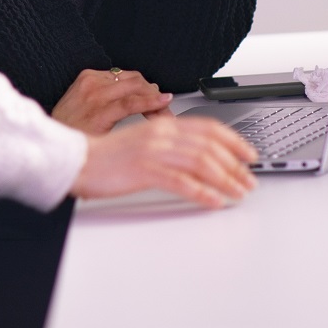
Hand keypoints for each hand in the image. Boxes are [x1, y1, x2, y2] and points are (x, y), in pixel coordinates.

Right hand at [50, 67, 172, 134]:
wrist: (50, 149)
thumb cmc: (68, 132)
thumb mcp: (85, 107)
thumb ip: (108, 99)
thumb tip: (136, 99)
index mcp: (88, 77)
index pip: (127, 76)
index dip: (146, 87)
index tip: (157, 98)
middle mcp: (92, 82)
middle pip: (135, 80)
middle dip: (153, 93)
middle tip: (166, 108)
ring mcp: (95, 96)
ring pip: (137, 88)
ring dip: (156, 101)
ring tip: (166, 113)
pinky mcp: (100, 112)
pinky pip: (132, 103)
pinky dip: (151, 103)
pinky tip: (162, 107)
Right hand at [71, 114, 257, 207]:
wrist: (77, 161)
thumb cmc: (107, 157)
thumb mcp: (142, 141)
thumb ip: (167, 143)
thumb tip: (196, 156)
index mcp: (162, 126)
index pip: (208, 128)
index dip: (233, 141)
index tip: (249, 154)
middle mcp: (161, 135)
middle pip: (209, 146)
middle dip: (235, 165)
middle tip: (249, 180)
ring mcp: (153, 152)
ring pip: (201, 163)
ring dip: (226, 179)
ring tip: (238, 192)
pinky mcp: (144, 171)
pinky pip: (181, 182)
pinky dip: (202, 192)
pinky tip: (214, 201)